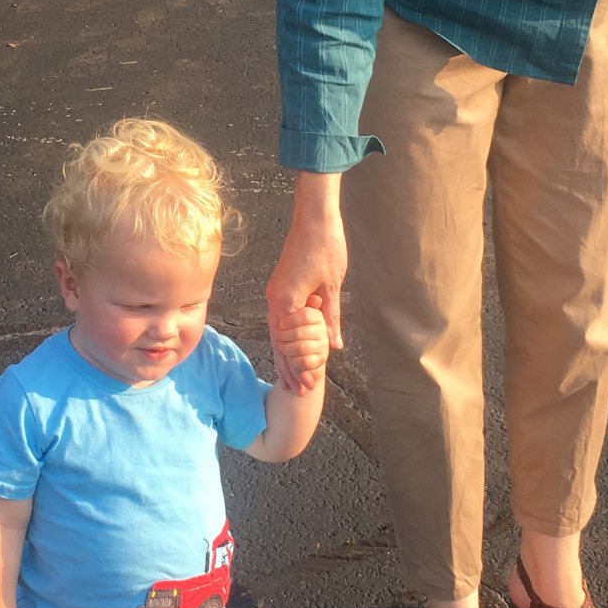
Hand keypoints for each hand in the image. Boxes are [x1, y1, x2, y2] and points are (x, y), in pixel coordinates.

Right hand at [266, 189, 346, 389]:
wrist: (314, 216)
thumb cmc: (326, 246)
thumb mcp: (332, 286)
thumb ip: (331, 318)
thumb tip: (333, 346)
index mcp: (286, 301)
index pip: (289, 344)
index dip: (299, 367)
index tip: (309, 386)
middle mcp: (274, 299)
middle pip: (279, 342)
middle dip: (290, 367)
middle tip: (299, 390)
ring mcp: (275, 292)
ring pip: (276, 332)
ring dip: (286, 354)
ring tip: (292, 377)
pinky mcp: (279, 286)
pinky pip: (279, 319)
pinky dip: (285, 337)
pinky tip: (291, 348)